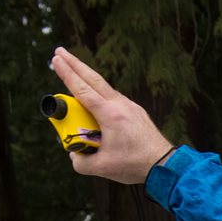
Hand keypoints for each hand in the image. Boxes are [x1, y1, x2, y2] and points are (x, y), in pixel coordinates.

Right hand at [48, 46, 174, 183]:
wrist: (165, 165)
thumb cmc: (135, 165)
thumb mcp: (101, 168)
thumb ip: (80, 162)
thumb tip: (74, 154)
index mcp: (109, 114)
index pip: (81, 89)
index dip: (66, 74)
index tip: (55, 59)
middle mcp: (120, 105)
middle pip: (93, 79)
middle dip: (74, 63)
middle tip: (59, 52)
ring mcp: (131, 107)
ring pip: (105, 88)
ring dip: (88, 78)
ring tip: (74, 72)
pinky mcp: (137, 112)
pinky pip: (114, 98)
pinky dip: (101, 93)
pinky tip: (96, 97)